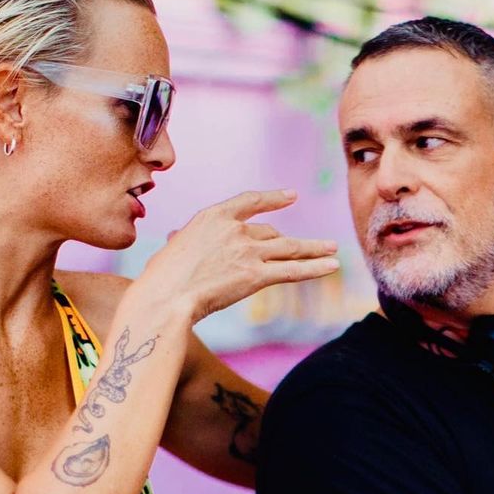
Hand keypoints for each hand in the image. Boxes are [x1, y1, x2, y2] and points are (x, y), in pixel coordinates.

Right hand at [140, 189, 338, 323]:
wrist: (167, 296)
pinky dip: (314, 268)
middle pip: (269, 234)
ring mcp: (247, 251)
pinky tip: (332, 266)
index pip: (249, 202)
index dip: (273, 199)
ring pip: (289, 248)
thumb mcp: (171, 250)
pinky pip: (292, 270)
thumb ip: (184, 241)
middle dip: (287, 244)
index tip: (291, 196)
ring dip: (314, 249)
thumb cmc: (160, 278)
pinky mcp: (255, 276)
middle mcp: (234, 229)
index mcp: (212, 217)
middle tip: (310, 247)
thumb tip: (177, 238)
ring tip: (333, 249)